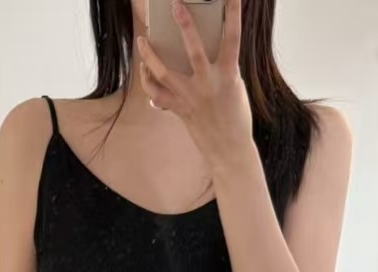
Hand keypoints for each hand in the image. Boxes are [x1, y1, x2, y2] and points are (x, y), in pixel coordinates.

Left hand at [137, 1, 253, 173]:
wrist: (230, 150)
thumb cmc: (236, 116)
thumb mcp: (234, 86)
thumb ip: (219, 66)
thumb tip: (195, 49)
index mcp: (228, 74)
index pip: (233, 37)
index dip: (234, 13)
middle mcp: (208, 84)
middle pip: (193, 49)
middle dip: (185, 25)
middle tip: (174, 5)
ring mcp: (191, 97)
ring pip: (163, 73)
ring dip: (149, 56)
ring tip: (142, 40)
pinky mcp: (180, 109)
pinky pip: (157, 94)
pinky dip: (149, 83)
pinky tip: (145, 71)